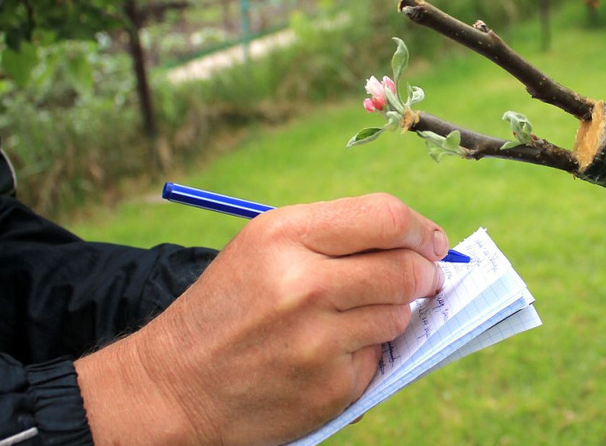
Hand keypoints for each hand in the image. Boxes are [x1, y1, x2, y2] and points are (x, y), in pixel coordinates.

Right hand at [75, 193, 447, 444]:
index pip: (385, 218)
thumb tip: (421, 243)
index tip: (431, 241)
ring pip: (398, 315)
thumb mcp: (266, 247)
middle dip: (423, 273)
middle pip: (404, 269)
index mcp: (284, 236)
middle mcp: (302, 285)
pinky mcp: (330, 387)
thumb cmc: (230, 307)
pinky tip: (329, 354)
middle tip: (422, 278)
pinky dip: (365, 354)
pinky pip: (378, 358)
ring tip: (352, 318)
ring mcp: (317, 340)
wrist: (174, 386)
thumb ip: (338, 236)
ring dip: (391, 315)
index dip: (419, 229)